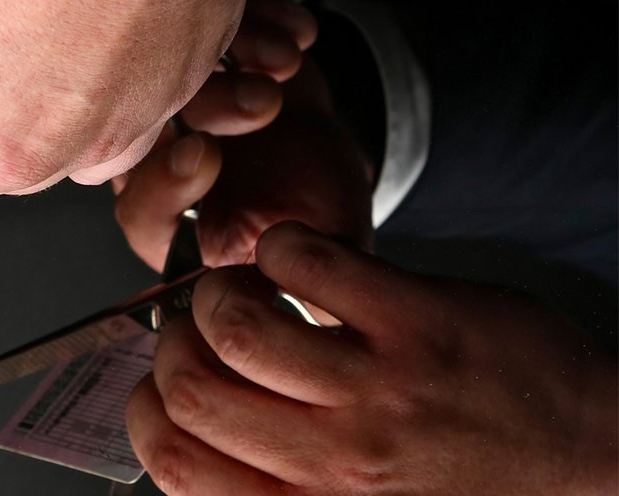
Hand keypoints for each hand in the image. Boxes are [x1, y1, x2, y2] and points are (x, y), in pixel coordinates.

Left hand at [113, 31, 372, 269]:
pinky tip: (298, 32)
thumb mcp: (313, 260)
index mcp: (166, 220)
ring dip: (234, 54)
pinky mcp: (203, 50)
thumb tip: (267, 292)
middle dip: (207, 105)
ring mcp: (175, 99)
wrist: (326, 163)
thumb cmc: (313, 219)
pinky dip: (260, 20)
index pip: (141, 208)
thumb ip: (288, 276)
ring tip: (285, 64)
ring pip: (179, 63)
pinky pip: (217, 20)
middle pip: (152, 124)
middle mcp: (154, 156)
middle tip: (259, 104)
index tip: (202, 156)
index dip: (163, 184)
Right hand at [127, 222, 618, 494]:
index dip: (146, 409)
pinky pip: (302, 262)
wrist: (591, 457)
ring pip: (236, 325)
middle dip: (178, 341)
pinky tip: (301, 262)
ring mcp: (380, 391)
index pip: (176, 467)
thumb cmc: (464, 481)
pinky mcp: (417, 322)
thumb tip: (188, 435)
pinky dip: (282, 248)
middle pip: (192, 389)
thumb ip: (272, 481)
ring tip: (247, 289)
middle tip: (200, 325)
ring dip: (222, 291)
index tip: (159, 381)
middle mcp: (340, 465)